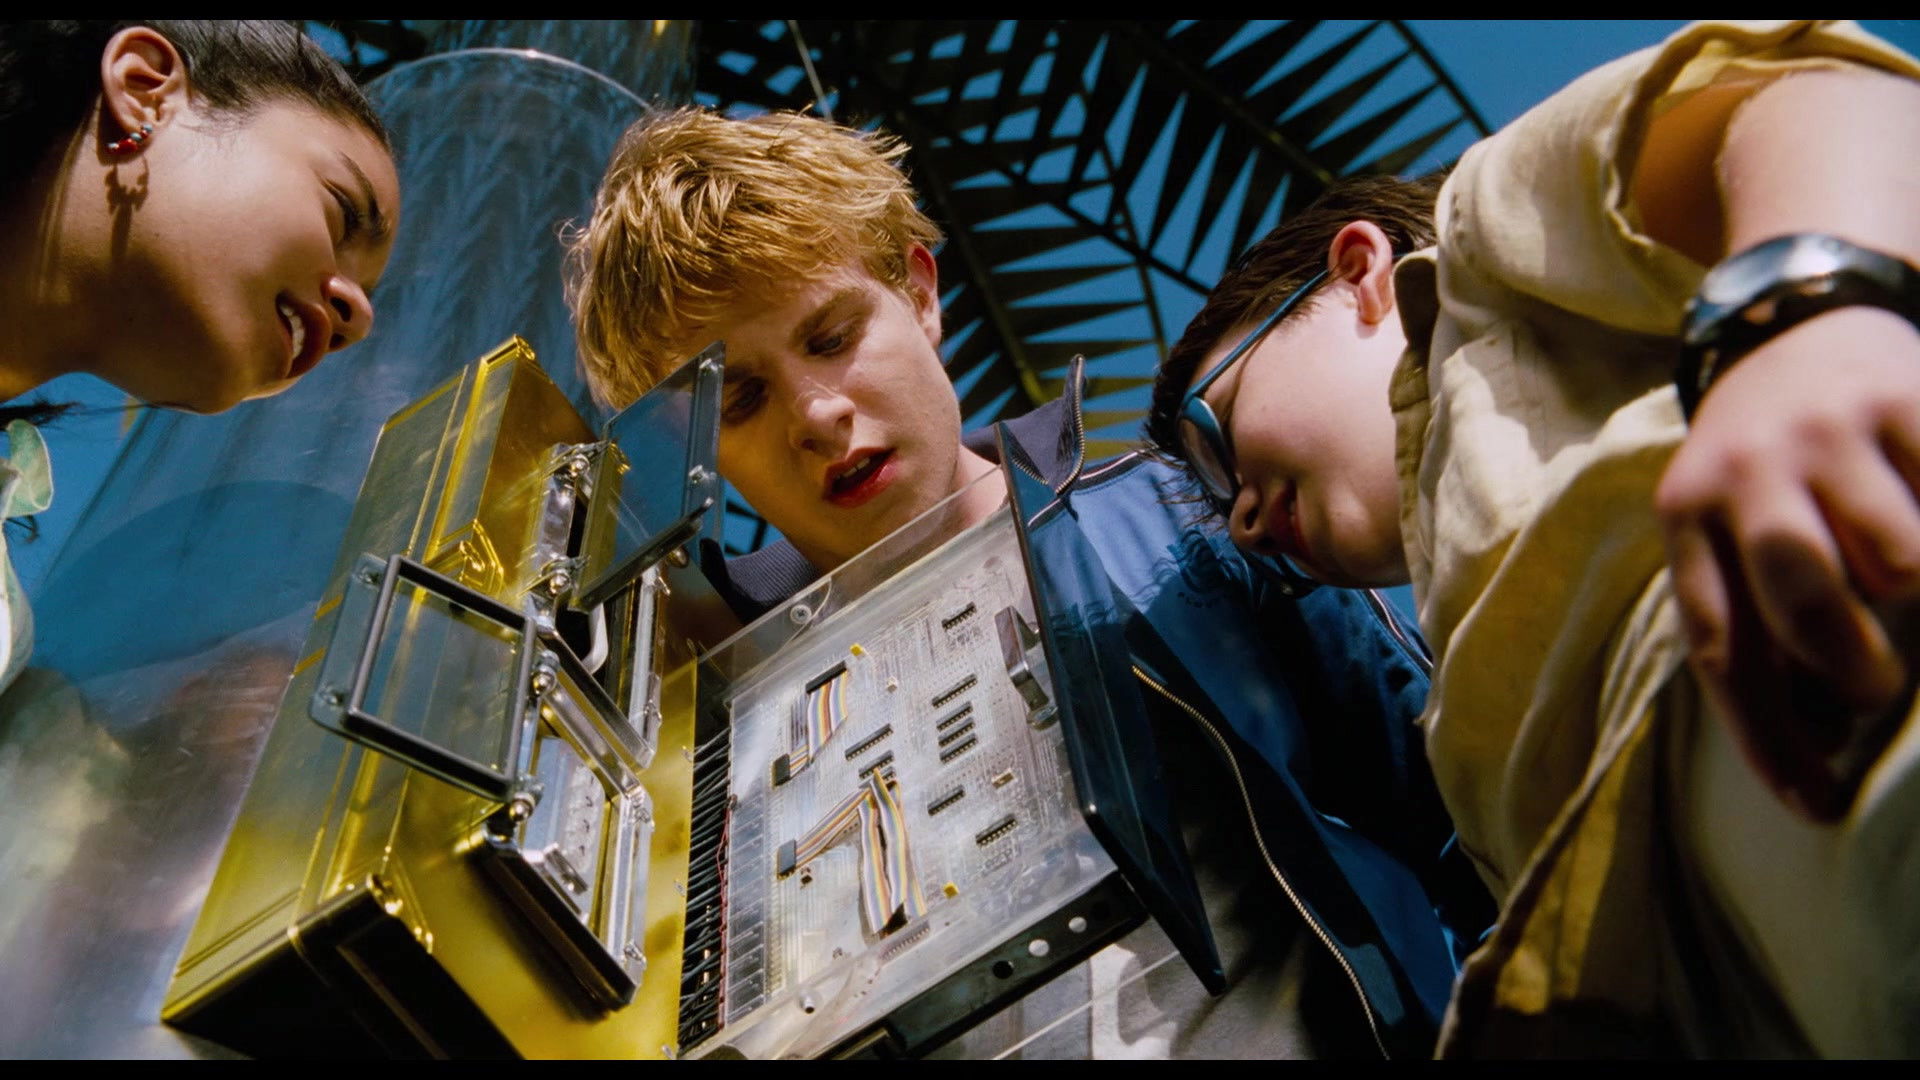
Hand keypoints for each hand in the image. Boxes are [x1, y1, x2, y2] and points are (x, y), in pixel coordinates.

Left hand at [1656, 306, 1919, 820]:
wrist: (1794, 320)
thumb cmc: (1764, 461)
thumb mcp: (1720, 521)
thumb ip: (1748, 613)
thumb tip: (1814, 742)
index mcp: (1689, 516)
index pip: (1718, 643)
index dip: (1765, 735)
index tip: (1815, 807)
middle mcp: (1747, 473)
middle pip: (1798, 592)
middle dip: (1846, 664)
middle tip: (1875, 692)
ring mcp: (1827, 435)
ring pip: (1890, 554)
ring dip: (1910, 594)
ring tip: (1906, 596)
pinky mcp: (1903, 403)